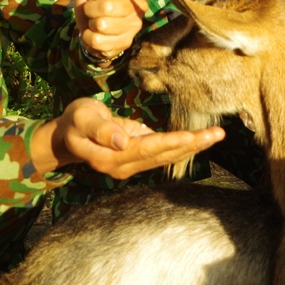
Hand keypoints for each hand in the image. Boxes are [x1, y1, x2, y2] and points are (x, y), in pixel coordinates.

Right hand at [32, 97, 224, 177]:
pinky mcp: (137, 159)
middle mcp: (124, 166)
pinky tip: (200, 140)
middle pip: (163, 155)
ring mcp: (132, 165)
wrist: (67, 136)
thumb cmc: (75, 121)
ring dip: (192, 146)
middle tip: (217, 134)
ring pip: (167, 156)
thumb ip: (100, 129)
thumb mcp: (82, 118)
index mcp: (111, 156)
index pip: (147, 149)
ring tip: (216, 135)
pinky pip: (163, 153)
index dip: (170, 142)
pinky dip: (182, 146)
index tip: (192, 136)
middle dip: (191, 145)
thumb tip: (122, 140)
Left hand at [77, 0, 146, 58]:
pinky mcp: (125, 43)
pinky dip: (89, 36)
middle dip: (91, 7)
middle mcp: (140, 6)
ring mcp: (134, 27)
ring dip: (91, 22)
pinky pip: (97, 40)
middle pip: (107, 7)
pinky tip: (96, 33)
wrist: (92, 25)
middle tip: (93, 8)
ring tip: (95, 20)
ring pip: (101, 25)